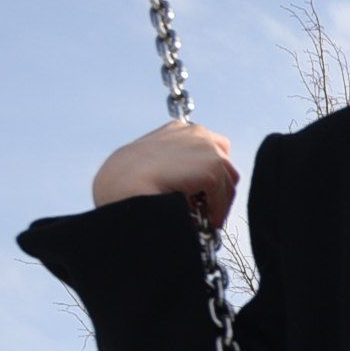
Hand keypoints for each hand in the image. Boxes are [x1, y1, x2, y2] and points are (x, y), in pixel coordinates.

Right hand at [93, 120, 238, 223]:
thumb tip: (193, 187)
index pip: (214, 147)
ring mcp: (205, 148)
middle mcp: (196, 132)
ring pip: (228, 183)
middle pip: (226, 166)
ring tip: (202, 218)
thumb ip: (175, 165)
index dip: (212, 172)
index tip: (203, 193)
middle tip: (205, 210)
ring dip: (218, 203)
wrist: (121, 185)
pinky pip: (224, 197)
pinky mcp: (212, 167)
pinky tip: (202, 221)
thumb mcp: (152, 164)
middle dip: (219, 189)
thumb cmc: (126, 180)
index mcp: (180, 129)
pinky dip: (217, 212)